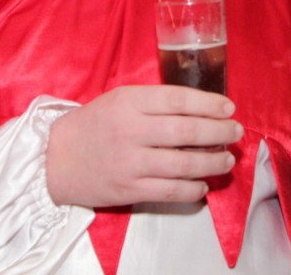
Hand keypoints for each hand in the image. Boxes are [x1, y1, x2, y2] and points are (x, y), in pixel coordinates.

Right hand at [45, 85, 242, 207]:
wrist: (55, 159)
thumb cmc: (94, 124)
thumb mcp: (120, 99)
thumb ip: (155, 102)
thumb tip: (202, 108)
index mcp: (129, 101)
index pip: (178, 100)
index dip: (209, 104)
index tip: (229, 108)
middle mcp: (131, 130)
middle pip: (187, 132)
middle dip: (219, 132)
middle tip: (236, 132)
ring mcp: (130, 162)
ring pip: (183, 164)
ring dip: (212, 162)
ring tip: (227, 160)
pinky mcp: (128, 190)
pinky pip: (170, 191)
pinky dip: (193, 189)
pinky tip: (203, 184)